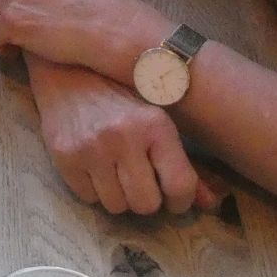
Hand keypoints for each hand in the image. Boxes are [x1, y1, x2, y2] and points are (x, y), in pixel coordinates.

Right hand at [27, 59, 223, 216]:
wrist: (68, 70)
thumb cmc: (122, 93)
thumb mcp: (160, 118)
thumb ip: (186, 162)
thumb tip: (213, 203)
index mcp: (155, 124)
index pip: (180, 185)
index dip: (181, 201)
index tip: (174, 197)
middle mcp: (123, 136)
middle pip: (146, 204)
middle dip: (148, 199)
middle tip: (142, 181)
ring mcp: (91, 148)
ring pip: (116, 206)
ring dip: (120, 196)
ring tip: (117, 171)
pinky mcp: (64, 156)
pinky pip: (88, 198)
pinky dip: (94, 190)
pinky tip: (95, 166)